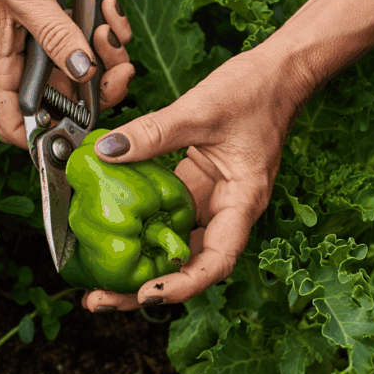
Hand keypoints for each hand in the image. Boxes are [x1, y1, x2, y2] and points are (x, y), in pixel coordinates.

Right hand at [0, 0, 134, 148]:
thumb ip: (57, 37)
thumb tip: (84, 73)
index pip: (16, 127)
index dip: (49, 138)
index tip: (86, 130)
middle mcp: (17, 63)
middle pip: (62, 103)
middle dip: (98, 91)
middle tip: (122, 71)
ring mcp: (38, 45)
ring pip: (82, 74)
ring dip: (108, 56)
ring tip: (112, 29)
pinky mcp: (56, 26)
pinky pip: (88, 45)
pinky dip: (107, 32)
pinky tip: (110, 10)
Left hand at [79, 43, 306, 312]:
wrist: (277, 73)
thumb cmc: (256, 91)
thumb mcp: (201, 109)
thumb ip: (154, 132)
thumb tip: (108, 151)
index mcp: (242, 202)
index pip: (217, 260)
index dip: (182, 284)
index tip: (147, 293)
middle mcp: (227, 211)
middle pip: (189, 265)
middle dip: (146, 289)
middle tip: (100, 300)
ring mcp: (211, 201)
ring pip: (175, 246)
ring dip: (140, 265)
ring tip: (97, 282)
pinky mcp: (196, 187)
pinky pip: (167, 217)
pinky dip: (141, 229)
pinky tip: (110, 234)